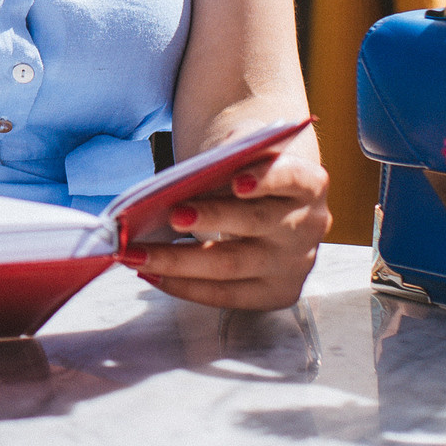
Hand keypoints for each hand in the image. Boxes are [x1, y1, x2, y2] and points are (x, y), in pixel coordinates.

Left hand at [124, 134, 328, 310]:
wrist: (271, 202)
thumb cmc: (250, 170)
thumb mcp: (246, 150)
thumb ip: (227, 157)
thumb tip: (183, 183)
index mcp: (309, 183)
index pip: (292, 178)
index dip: (266, 178)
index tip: (236, 180)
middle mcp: (309, 226)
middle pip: (257, 223)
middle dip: (212, 219)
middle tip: (171, 215)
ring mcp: (295, 265)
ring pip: (232, 265)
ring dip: (178, 261)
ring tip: (136, 254)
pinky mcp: (276, 293)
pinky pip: (226, 295)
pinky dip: (183, 285)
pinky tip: (151, 274)